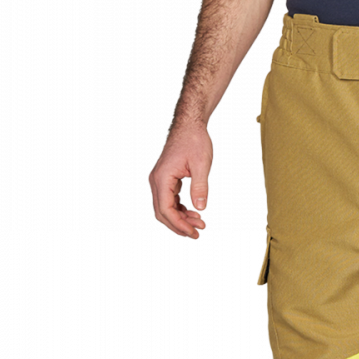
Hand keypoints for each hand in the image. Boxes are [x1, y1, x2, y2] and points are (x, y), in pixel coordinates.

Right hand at [147, 120, 213, 239]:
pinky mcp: (165, 180)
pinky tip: (194, 213)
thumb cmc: (194, 140)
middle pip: (162, 212)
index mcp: (162, 178)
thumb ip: (200, 187)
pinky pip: (169, 201)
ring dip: (181, 219)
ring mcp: (159, 181)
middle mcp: (156, 181)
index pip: (165, 209)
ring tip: (200, 223)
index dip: (179, 224)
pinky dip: (180, 210)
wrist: (188, 125)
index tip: (194, 232)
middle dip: (180, 225)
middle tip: (198, 233)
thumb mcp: (201, 164)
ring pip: (165, 208)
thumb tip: (201, 208)